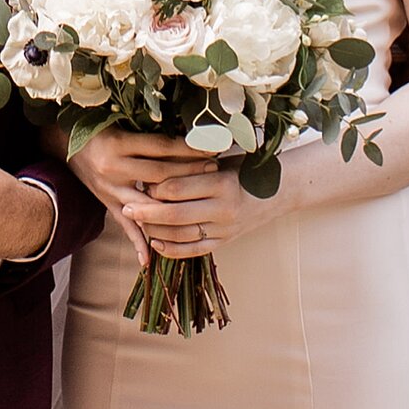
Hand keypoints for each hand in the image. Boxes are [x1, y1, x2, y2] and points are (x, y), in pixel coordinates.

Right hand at [65, 125, 231, 261]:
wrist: (65, 145)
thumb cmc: (99, 130)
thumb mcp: (122, 125)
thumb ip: (149, 133)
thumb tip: (188, 135)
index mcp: (120, 144)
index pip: (161, 148)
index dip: (187, 148)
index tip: (210, 146)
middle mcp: (114, 168)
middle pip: (160, 175)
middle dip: (190, 173)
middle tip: (213, 169)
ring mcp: (110, 190)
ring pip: (148, 204)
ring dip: (174, 207)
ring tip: (198, 206)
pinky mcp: (107, 204)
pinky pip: (125, 227)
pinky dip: (138, 244)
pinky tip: (150, 259)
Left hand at [128, 158, 278, 256]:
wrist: (281, 190)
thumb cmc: (246, 168)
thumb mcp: (224, 157)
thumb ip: (194, 162)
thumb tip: (155, 163)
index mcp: (222, 182)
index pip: (178, 187)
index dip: (154, 186)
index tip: (140, 181)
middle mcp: (224, 209)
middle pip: (174, 214)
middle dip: (146, 212)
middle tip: (126, 206)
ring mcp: (225, 229)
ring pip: (181, 235)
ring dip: (155, 231)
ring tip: (137, 222)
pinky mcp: (226, 242)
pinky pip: (194, 251)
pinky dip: (172, 249)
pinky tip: (155, 243)